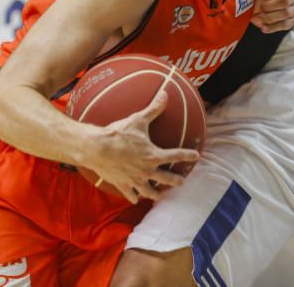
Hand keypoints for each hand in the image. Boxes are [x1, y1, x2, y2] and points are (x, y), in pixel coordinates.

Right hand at [79, 91, 199, 203]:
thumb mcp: (138, 120)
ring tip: (160, 196)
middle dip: (175, 181)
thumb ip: (153, 109)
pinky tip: (136, 199)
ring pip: (149, 192)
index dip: (188, 155)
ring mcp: (135, 180)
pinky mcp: (122, 185)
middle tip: (181, 182)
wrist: (97, 149)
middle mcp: (147, 171)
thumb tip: (165, 94)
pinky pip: (131, 195)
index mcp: (153, 155)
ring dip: (157, 194)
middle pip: (166, 179)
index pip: (176, 155)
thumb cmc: (118, 134)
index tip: (196, 155)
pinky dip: (135, 198)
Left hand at [252, 0, 293, 33]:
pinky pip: (287, 25)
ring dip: (271, 17)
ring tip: (258, 18)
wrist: (251, 9)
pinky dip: (274, 27)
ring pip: (287, 13)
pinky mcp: (289, 21)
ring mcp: (291, 8)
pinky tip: (263, 27)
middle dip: (273, 4)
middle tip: (261, 7)